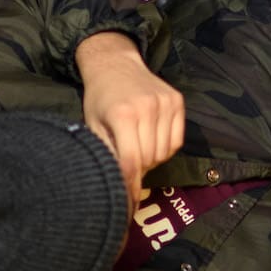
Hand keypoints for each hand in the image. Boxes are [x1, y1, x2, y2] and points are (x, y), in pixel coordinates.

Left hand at [74, 31, 185, 205]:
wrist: (115, 63)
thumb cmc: (99, 99)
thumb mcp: (92, 127)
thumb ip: (105, 155)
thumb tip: (114, 189)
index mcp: (122, 115)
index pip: (130, 162)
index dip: (129, 187)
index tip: (127, 206)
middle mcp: (147, 108)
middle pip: (149, 160)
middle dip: (138, 171)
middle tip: (127, 165)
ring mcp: (165, 103)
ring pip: (164, 152)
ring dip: (151, 160)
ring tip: (137, 148)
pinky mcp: (177, 100)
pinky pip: (176, 140)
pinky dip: (165, 148)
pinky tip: (151, 140)